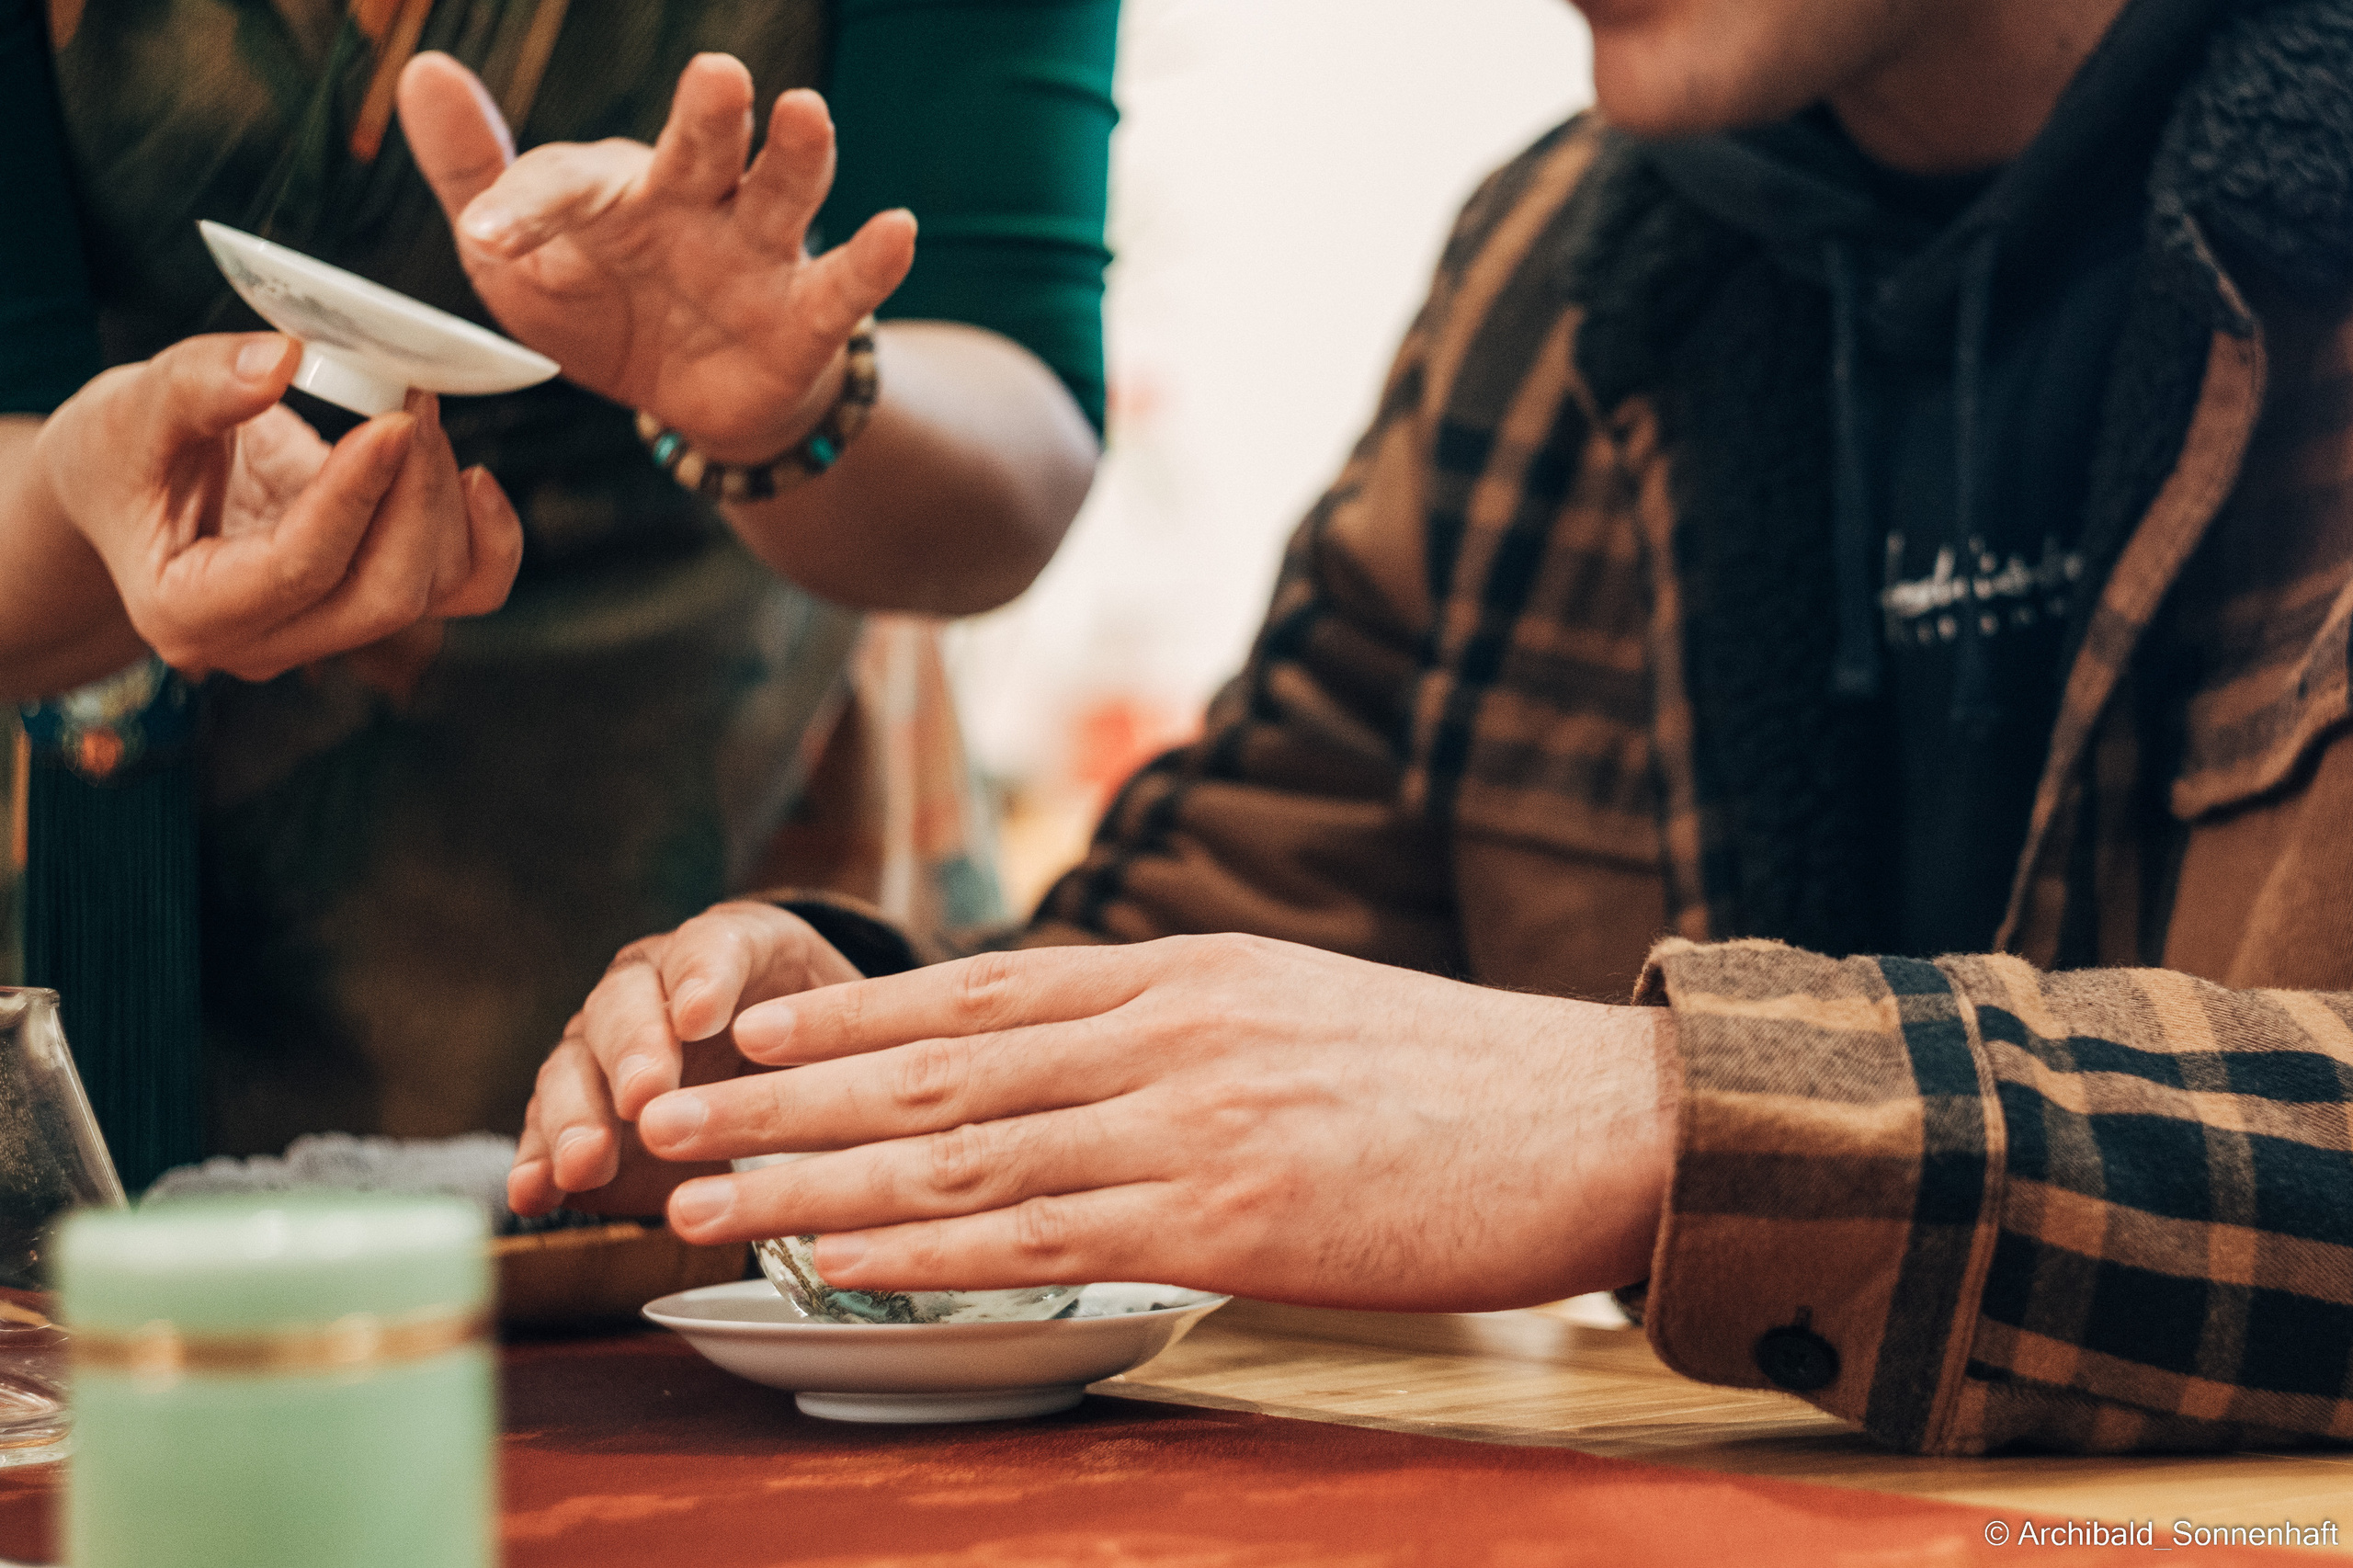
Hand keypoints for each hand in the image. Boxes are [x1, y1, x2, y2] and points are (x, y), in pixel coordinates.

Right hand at [37, 333, 520, 682]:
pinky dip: (489, 540)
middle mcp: (266, 644)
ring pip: (433, 592)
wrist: (128, 487)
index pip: (300, 569)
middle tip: (412, 402)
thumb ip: (197, 387)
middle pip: (384, 595)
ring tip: (419, 411)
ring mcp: (327, 629)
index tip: (392, 420)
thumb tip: (282, 360)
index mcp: (190, 614)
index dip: (356, 492)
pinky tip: (478, 481)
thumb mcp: (128, 410)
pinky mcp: (373, 596)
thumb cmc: (117, 456)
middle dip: (414, 495)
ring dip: (444, 499)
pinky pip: (464, 590)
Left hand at [399, 51, 915, 463]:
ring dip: (798, 155)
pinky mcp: (807, 315)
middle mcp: (694, 204)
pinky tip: (896, 229)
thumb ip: (474, 174)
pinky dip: (874, 258)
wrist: (689, 395)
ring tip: (804, 115)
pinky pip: (845, 285)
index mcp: (615, 193)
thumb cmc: (599, 307)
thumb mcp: (516, 261)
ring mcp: (757, 254)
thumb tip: (424, 69)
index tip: (484, 233)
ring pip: (783, 193)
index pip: (567, 186)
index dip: (526, 205)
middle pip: (704, 146)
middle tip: (715, 76)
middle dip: (711, 112)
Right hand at [508, 902, 863, 1217]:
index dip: (705, 978)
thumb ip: (850, 1049)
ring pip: (575, 1064)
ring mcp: (606, 1043)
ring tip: (586, 1161)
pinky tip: (532, 1194)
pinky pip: (548, 1127)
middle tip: (644, 1097)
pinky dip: (537, 1161)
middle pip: (628, 1002)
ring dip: (577, 1115)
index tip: (701, 1017)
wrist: (785, 1065)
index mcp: (731, 948)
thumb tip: (868, 1094)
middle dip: (634, 1050)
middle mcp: (654, 984)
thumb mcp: (851, 1030)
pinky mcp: (580, 1106)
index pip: (714, 946)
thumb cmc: (827, 1040)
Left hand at [633, 935, 1681, 1312]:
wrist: (1595, 1116)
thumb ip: (1170, 1021)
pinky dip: (924, 1257)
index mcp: (1183, 969)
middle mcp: (1164, 1031)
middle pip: (933, 1068)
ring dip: (814, 1187)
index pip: (975, 989)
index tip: (742, 1039)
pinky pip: (1042, 1243)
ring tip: (700, 1211)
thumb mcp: (1295, 1003)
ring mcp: (1192, 1124)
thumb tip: (1063, 1053)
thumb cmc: (1451, 1076)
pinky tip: (839, 1272)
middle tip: (661, 1129)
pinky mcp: (1230, 1221)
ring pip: (960, 1156)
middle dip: (781, 1105)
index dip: (845, 1019)